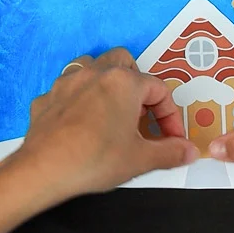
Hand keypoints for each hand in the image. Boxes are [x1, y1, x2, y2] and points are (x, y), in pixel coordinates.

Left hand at [13, 48, 199, 201]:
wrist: (44, 170)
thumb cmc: (94, 159)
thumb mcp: (140, 159)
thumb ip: (170, 151)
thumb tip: (189, 151)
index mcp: (124, 82)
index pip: (159, 90)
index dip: (170, 116)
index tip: (171, 139)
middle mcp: (95, 73)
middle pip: (125, 62)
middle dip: (138, 85)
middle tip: (142, 115)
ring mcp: (67, 82)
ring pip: (92, 67)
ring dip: (106, 83)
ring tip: (112, 112)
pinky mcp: (47, 97)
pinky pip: (68, 90)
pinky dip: (79, 100)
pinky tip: (81, 124)